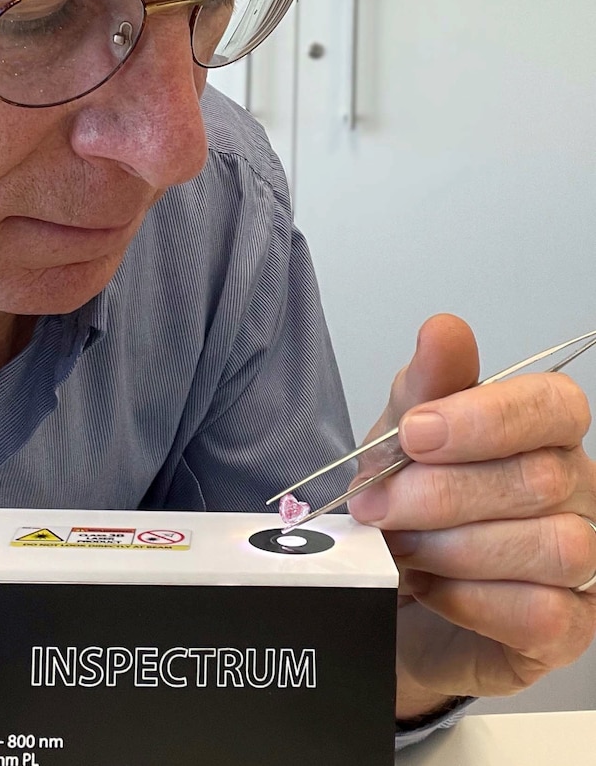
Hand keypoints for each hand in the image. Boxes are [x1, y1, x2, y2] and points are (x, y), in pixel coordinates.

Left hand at [347, 314, 595, 720]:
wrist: (381, 587)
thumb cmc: (401, 504)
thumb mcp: (395, 440)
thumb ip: (423, 388)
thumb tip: (444, 330)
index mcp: (536, 433)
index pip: (553, 406)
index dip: (484, 420)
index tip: (413, 434)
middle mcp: (573, 490)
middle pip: (541, 479)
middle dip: (440, 495)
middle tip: (379, 506)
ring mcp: (580, 561)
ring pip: (553, 546)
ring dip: (454, 549)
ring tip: (402, 550)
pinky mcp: (568, 626)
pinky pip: (543, 612)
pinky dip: (470, 600)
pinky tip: (433, 590)